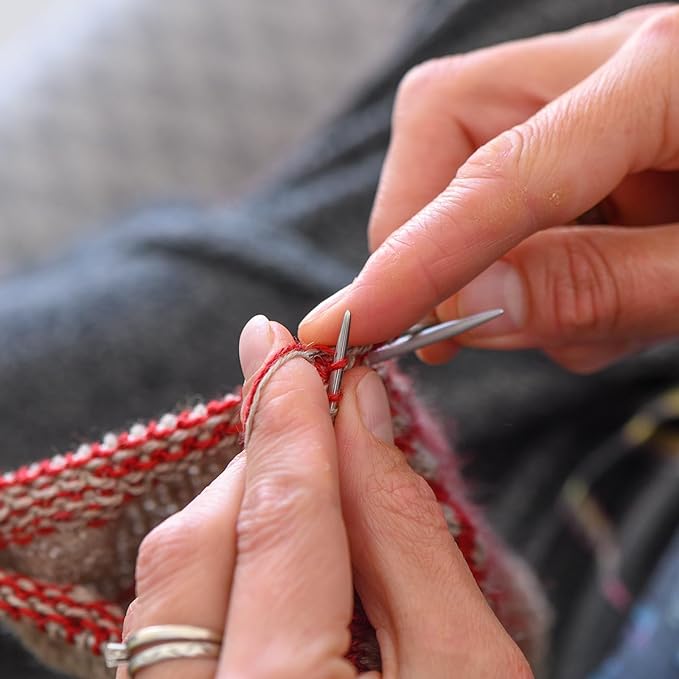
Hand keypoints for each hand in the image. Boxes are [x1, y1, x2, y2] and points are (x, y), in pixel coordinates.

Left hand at [118, 316, 530, 676]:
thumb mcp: (468, 670)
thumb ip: (408, 535)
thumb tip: (365, 419)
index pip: (281, 519)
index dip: (286, 419)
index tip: (283, 348)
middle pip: (200, 546)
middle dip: (257, 457)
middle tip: (301, 401)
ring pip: (171, 582)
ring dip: (237, 508)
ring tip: (299, 472)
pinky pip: (169, 623)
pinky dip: (220, 566)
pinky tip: (274, 552)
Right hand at [299, 5, 678, 372]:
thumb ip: (599, 289)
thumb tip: (466, 309)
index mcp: (666, 74)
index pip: (498, 171)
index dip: (416, 254)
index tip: (354, 321)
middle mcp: (611, 64)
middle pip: (446, 122)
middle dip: (425, 233)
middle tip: (452, 328)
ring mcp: (593, 92)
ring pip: (461, 160)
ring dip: (482, 259)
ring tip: (575, 314)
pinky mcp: (584, 131)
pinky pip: (502, 187)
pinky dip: (518, 259)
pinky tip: (588, 288)